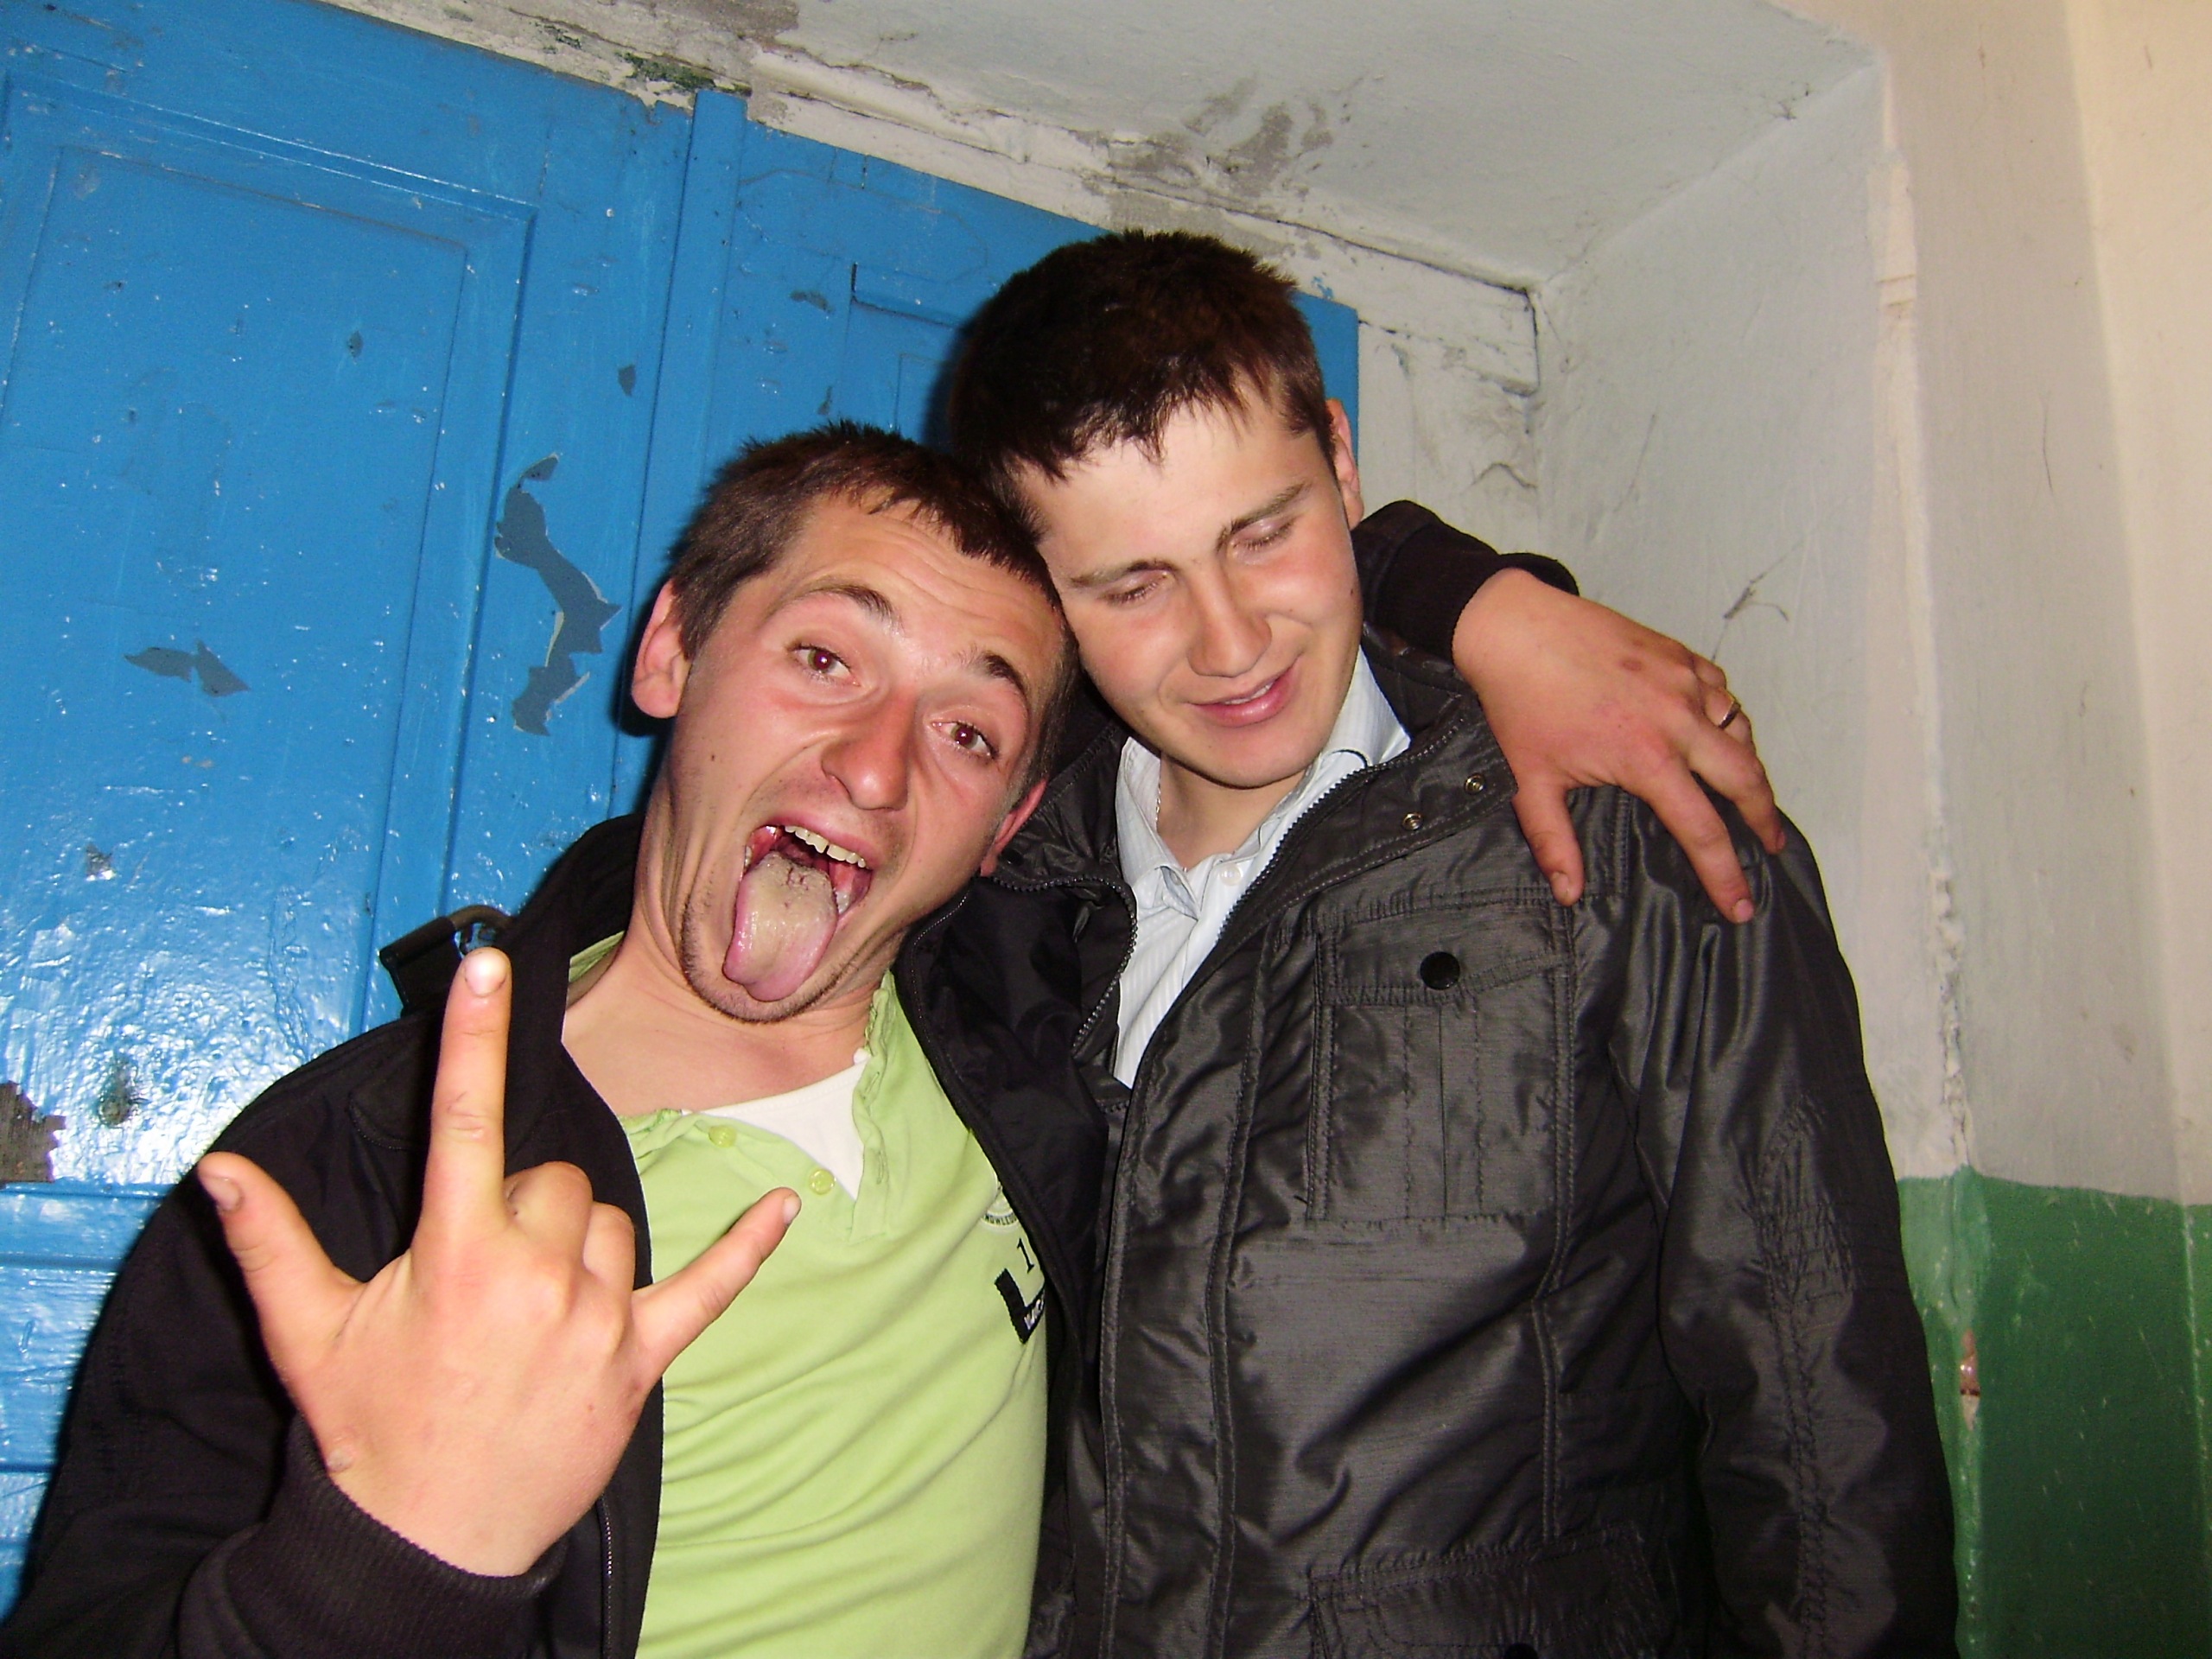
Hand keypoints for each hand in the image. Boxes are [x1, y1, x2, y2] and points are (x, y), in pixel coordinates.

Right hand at [196, 948, 793, 1575]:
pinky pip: (712, 1288)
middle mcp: (535, 1276)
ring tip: (526, 1305)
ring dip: (575, 1243)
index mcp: (456, 1254)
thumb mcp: (308, 1336)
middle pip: (551, 1178)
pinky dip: (749, 1248)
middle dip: (516, 1205)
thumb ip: (270, 1243)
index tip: (488, 966)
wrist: (427, 1545)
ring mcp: (596, 1317)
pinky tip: (786, 1206)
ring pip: (609, 1221)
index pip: (465, 1119)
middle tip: (477, 1273)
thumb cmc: (370, 1432)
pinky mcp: (641, 1359)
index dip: (476, 1036)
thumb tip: (220, 1168)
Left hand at [1453, 570, 1784, 920]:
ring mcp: (1684, 681)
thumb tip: (1570, 892)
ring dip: (1749, 763)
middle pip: (1746, 777)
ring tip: (1748, 790)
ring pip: (1740, 728)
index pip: (1703, 830)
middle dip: (1765, 817)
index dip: (1726, 874)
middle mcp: (1678, 719)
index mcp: (1647, 758)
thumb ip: (1554, 842)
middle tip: (1771, 843)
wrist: (1514, 627)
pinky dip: (1728, 715)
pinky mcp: (1678, 654)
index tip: (1741, 905)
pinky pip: (1722, 690)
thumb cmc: (1520, 703)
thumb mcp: (1531, 782)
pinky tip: (1720, 730)